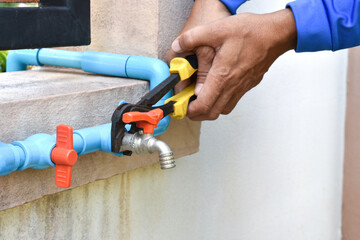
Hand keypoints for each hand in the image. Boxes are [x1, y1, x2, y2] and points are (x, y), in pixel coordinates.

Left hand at [171, 9, 296, 120]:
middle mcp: (233, 87)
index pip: (203, 105)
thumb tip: (178, 44)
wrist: (276, 34)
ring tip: (199, 98)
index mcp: (222, 77)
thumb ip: (193, 38)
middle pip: (212, 114)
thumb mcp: (217, 29)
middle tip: (186, 104)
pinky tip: (216, 89)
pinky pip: (232, 101)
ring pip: (223, 110)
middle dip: (196, 114)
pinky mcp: (248, 85)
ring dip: (209, 109)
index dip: (188, 110)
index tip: (180, 105)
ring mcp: (242, 88)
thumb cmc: (251, 32)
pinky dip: (221, 101)